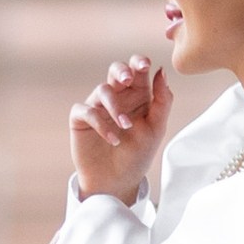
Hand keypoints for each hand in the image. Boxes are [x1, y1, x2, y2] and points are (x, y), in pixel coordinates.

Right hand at [68, 56, 174, 206]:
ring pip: (102, 90)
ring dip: (115, 106)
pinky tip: (112, 139)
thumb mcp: (156, 129)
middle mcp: (117, 97)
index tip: (145, 65)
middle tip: (127, 78)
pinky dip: (100, 123)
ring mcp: (98, 106)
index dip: (139, 63)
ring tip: (125, 127)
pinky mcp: (81, 119)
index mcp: (138, 96)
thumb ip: (162, 101)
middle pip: (115, 70)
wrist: (117, 181)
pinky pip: (86, 110)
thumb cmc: (138, 155)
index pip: (138, 71)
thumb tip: (161, 71)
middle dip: (121, 70)